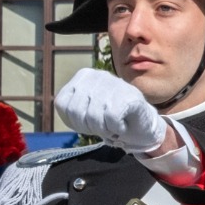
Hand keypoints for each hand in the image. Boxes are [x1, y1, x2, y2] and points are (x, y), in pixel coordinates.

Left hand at [56, 68, 170, 154]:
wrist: (143, 125)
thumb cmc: (110, 119)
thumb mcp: (84, 110)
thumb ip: (70, 106)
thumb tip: (61, 104)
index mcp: (84, 76)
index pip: (62, 104)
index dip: (73, 121)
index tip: (89, 122)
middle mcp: (98, 75)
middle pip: (76, 111)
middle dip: (88, 126)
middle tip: (103, 125)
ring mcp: (115, 83)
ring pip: (93, 117)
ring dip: (104, 129)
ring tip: (113, 125)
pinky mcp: (130, 96)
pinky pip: (111, 119)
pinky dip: (117, 128)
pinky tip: (123, 124)